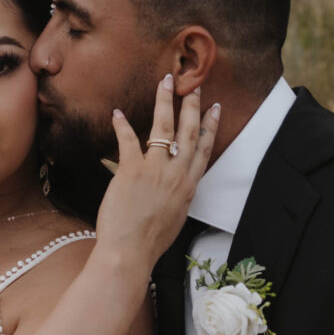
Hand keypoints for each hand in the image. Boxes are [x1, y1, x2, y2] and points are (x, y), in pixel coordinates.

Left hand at [96, 76, 221, 270]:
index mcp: (188, 186)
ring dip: (165, 102)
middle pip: (189, 132)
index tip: (215, 107)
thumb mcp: (176, 216)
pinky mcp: (131, 170)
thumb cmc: (151, 241)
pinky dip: (122, 125)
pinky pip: (128, 140)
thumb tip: (177, 184)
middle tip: (193, 85)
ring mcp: (155, 170)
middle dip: (192, 105)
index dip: (211, 126)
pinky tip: (118, 112)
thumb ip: (178, 194)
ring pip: (164, 128)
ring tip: (166, 82)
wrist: (130, 252)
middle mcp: (176, 174)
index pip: (205, 149)